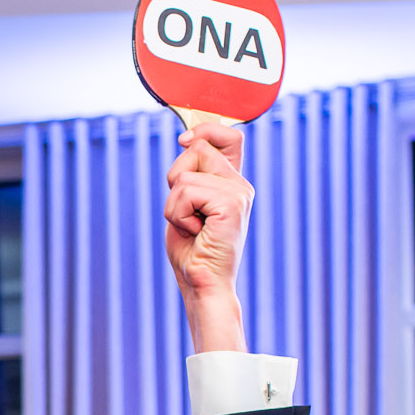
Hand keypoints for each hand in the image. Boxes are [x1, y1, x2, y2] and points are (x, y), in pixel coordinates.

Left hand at [163, 124, 251, 350]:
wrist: (202, 284)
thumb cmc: (192, 251)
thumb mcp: (186, 205)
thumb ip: (189, 175)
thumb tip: (187, 139)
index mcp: (231, 183)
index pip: (229, 137)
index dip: (206, 129)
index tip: (184, 141)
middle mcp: (240, 185)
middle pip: (197, 147)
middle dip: (175, 178)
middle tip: (187, 213)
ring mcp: (238, 193)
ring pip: (184, 174)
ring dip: (174, 205)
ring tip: (191, 227)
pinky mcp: (231, 204)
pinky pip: (185, 191)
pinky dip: (178, 215)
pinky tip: (195, 232)